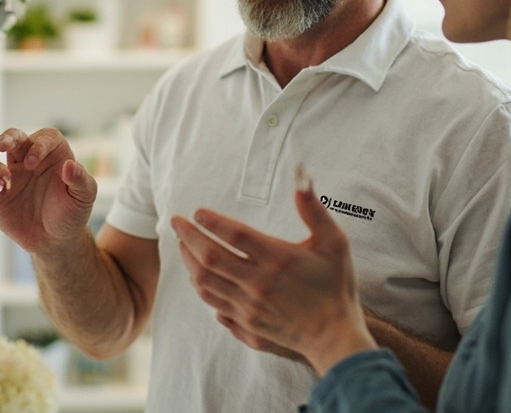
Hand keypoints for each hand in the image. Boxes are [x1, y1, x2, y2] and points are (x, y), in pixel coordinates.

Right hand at [0, 128, 96, 254]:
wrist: (57, 241)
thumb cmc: (73, 213)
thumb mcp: (85, 197)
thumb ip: (80, 179)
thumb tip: (70, 164)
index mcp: (52, 156)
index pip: (44, 138)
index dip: (38, 144)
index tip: (34, 161)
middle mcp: (29, 162)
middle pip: (16, 139)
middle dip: (7, 138)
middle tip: (2, 144)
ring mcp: (12, 179)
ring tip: (5, 180)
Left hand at [170, 172, 375, 373]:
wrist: (334, 335)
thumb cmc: (336, 285)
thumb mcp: (334, 242)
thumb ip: (314, 209)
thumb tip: (301, 175)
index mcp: (278, 259)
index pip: (235, 234)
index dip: (212, 221)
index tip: (197, 211)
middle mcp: (259, 283)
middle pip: (211, 256)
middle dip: (188, 236)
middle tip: (175, 221)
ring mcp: (250, 306)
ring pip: (206, 281)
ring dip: (189, 260)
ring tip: (182, 243)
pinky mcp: (247, 323)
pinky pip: (213, 302)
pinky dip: (200, 285)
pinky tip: (197, 273)